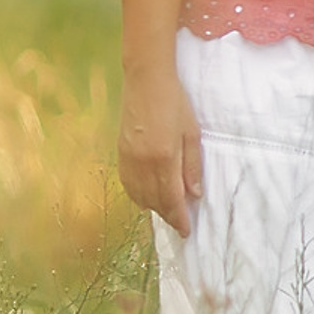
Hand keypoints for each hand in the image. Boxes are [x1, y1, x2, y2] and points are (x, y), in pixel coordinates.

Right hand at [118, 68, 203, 236]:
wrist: (146, 82)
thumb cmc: (175, 103)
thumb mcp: (192, 133)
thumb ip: (192, 166)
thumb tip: (194, 195)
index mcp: (164, 158)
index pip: (171, 198)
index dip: (178, 218)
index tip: (186, 231)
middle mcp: (142, 163)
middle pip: (154, 201)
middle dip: (167, 215)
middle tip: (179, 224)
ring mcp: (128, 159)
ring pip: (139, 195)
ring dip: (153, 207)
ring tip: (167, 212)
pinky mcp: (120, 154)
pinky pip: (128, 184)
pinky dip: (138, 195)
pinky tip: (147, 196)